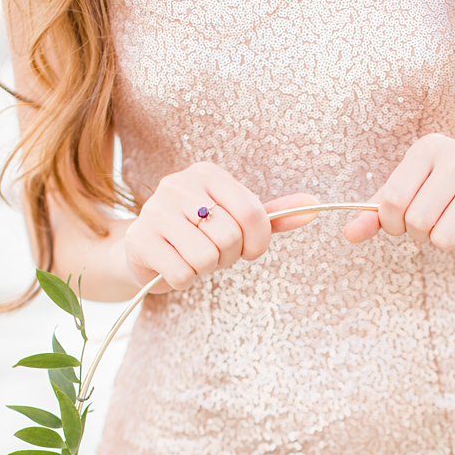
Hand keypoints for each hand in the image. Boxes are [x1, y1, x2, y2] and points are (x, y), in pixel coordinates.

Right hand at [124, 162, 318, 293]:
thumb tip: (315, 205)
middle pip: (230, 236)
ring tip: (193, 258)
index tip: (248, 250)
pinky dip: (184, 280)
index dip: (258, 242)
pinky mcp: (139, 240)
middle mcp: (178, 184)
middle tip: (213, 253)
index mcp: (207, 174)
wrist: (145, 251)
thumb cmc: (199, 235)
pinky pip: (182, 273)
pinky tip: (174, 267)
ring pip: (206, 256)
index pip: (252, 213)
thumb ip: (273, 216)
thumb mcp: (237, 222)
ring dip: (206, 269)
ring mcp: (154, 210)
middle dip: (228, 256)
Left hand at [341, 133, 454, 256]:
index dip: (392, 223)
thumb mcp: (410, 197)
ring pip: (444, 237)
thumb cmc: (446, 200)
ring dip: (446, 243)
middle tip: (435, 225)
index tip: (403, 223)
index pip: (393, 198)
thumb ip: (377, 213)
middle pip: (419, 220)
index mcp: (430, 147)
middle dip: (422, 234)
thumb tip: (349, 234)